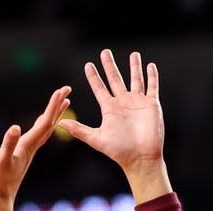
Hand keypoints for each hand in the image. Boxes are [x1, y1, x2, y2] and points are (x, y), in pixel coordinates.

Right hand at [0, 86, 70, 203]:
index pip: (45, 123)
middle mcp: (32, 146)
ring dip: (55, 114)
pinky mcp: (25, 153)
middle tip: (67, 88)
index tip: (61, 91)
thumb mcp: (1, 160)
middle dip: (58, 105)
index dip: (53, 107)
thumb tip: (15, 127)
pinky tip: (43, 122)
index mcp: (28, 145)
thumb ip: (8, 144)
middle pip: (50, 123)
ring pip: (46, 128)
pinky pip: (39, 135)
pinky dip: (45, 125)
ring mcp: (29, 150)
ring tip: (63, 102)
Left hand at [58, 50, 163, 173]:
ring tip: (133, 54)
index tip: (88, 65)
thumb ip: (79, 130)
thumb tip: (60, 123)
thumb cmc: (119, 151)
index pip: (99, 88)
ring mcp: (138, 102)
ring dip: (134, 67)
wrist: (140, 157)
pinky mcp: (151, 104)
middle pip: (115, 79)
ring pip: (135, 79)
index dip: (94, 77)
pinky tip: (150, 65)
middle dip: (110, 66)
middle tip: (104, 52)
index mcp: (109, 109)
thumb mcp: (97, 138)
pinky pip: (152, 86)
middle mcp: (123, 103)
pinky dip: (152, 76)